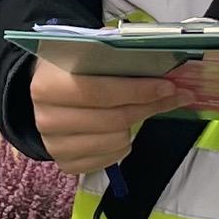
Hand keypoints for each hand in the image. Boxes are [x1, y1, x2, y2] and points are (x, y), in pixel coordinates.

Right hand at [26, 58, 181, 173]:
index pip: (98, 91)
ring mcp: (55, 145)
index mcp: (47, 85)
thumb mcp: (87, 54)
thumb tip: (163, 64)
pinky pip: (110, 159)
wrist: (47, 95)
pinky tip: (120, 128)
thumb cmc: (72, 71)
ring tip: (138, 110)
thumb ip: (117, 58)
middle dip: (146, 106)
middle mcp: (47, 118)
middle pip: (111, 119)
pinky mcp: (66, 163)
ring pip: (114, 141)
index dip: (136, 90)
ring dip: (134, 126)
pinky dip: (122, 144)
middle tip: (172, 96)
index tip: (167, 86)